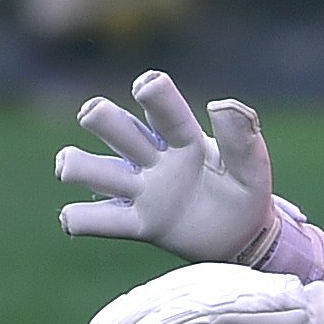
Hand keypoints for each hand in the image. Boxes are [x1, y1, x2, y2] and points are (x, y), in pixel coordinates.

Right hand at [56, 70, 277, 262]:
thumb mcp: (253, 169)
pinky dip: (78, 218)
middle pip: (114, 126)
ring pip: (94, 169)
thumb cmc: (245, 192)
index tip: (148, 86)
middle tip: (95, 115)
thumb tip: (221, 103)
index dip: (152, 92)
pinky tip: (76, 218)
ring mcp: (141, 190)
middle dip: (100, 116)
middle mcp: (153, 157)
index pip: (162, 107)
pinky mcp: (137, 225)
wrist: (243, 237)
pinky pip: (96, 220)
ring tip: (70, 166)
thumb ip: (242, 140)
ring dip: (75, 163)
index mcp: (183, 138)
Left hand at [84, 263, 323, 323]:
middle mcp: (202, 285)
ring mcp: (214, 297)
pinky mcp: (227, 312)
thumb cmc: (279, 320)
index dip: (123, 314)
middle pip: (148, 303)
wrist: (315, 316)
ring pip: (160, 313)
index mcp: (202, 284)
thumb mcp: (235, 323)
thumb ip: (212, 323)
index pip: (152, 298)